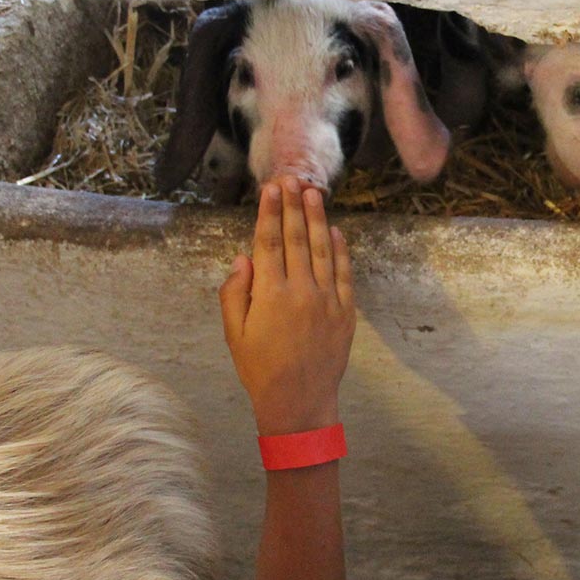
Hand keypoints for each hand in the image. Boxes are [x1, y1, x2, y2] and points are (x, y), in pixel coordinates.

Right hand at [219, 179, 355, 436]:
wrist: (299, 402)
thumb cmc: (260, 369)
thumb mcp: (234, 334)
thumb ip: (235, 293)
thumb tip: (243, 258)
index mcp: (270, 294)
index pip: (270, 242)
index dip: (270, 212)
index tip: (270, 189)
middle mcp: (301, 291)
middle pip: (297, 238)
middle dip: (293, 206)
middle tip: (291, 178)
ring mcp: (327, 300)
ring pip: (323, 249)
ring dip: (318, 218)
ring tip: (313, 193)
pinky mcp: (345, 312)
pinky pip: (344, 274)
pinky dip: (341, 250)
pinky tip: (336, 230)